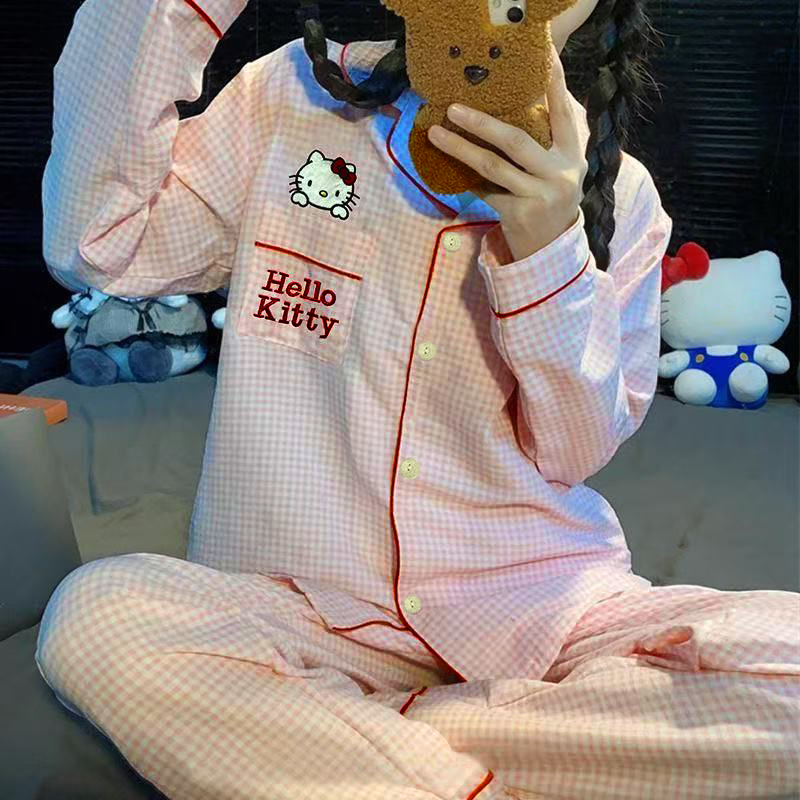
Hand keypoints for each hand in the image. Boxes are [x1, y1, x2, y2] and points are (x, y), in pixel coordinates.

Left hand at [427, 42, 587, 261]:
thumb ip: (546, 139)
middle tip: (453, 107)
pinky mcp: (519, 214)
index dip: (555, 84)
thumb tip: (514, 100)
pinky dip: (466, 178)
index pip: (563, 113)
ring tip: (437, 133)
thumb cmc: (549, 197)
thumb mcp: (557, 168)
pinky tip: (446, 166)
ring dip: (460, 148)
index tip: (544, 55)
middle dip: (482, 122)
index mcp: (572, 155)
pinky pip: (485, 190)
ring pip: (493, 166)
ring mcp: (539, 195)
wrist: (551, 247)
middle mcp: (559, 173)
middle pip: (516, 140)